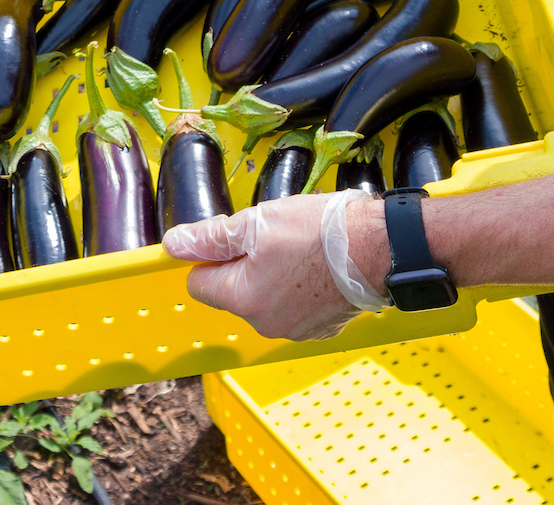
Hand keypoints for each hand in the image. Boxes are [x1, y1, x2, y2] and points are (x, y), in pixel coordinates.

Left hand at [165, 193, 364, 340]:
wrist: (379, 249)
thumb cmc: (320, 233)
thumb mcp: (255, 223)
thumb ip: (210, 237)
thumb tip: (174, 245)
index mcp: (243, 300)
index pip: (199, 283)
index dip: (211, 256)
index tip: (233, 237)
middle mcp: (265, 324)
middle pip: (233, 293)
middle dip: (243, 266)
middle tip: (271, 238)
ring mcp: (295, 331)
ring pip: (264, 299)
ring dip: (272, 277)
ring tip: (299, 250)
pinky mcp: (321, 329)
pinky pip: (293, 307)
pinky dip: (298, 289)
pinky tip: (315, 266)